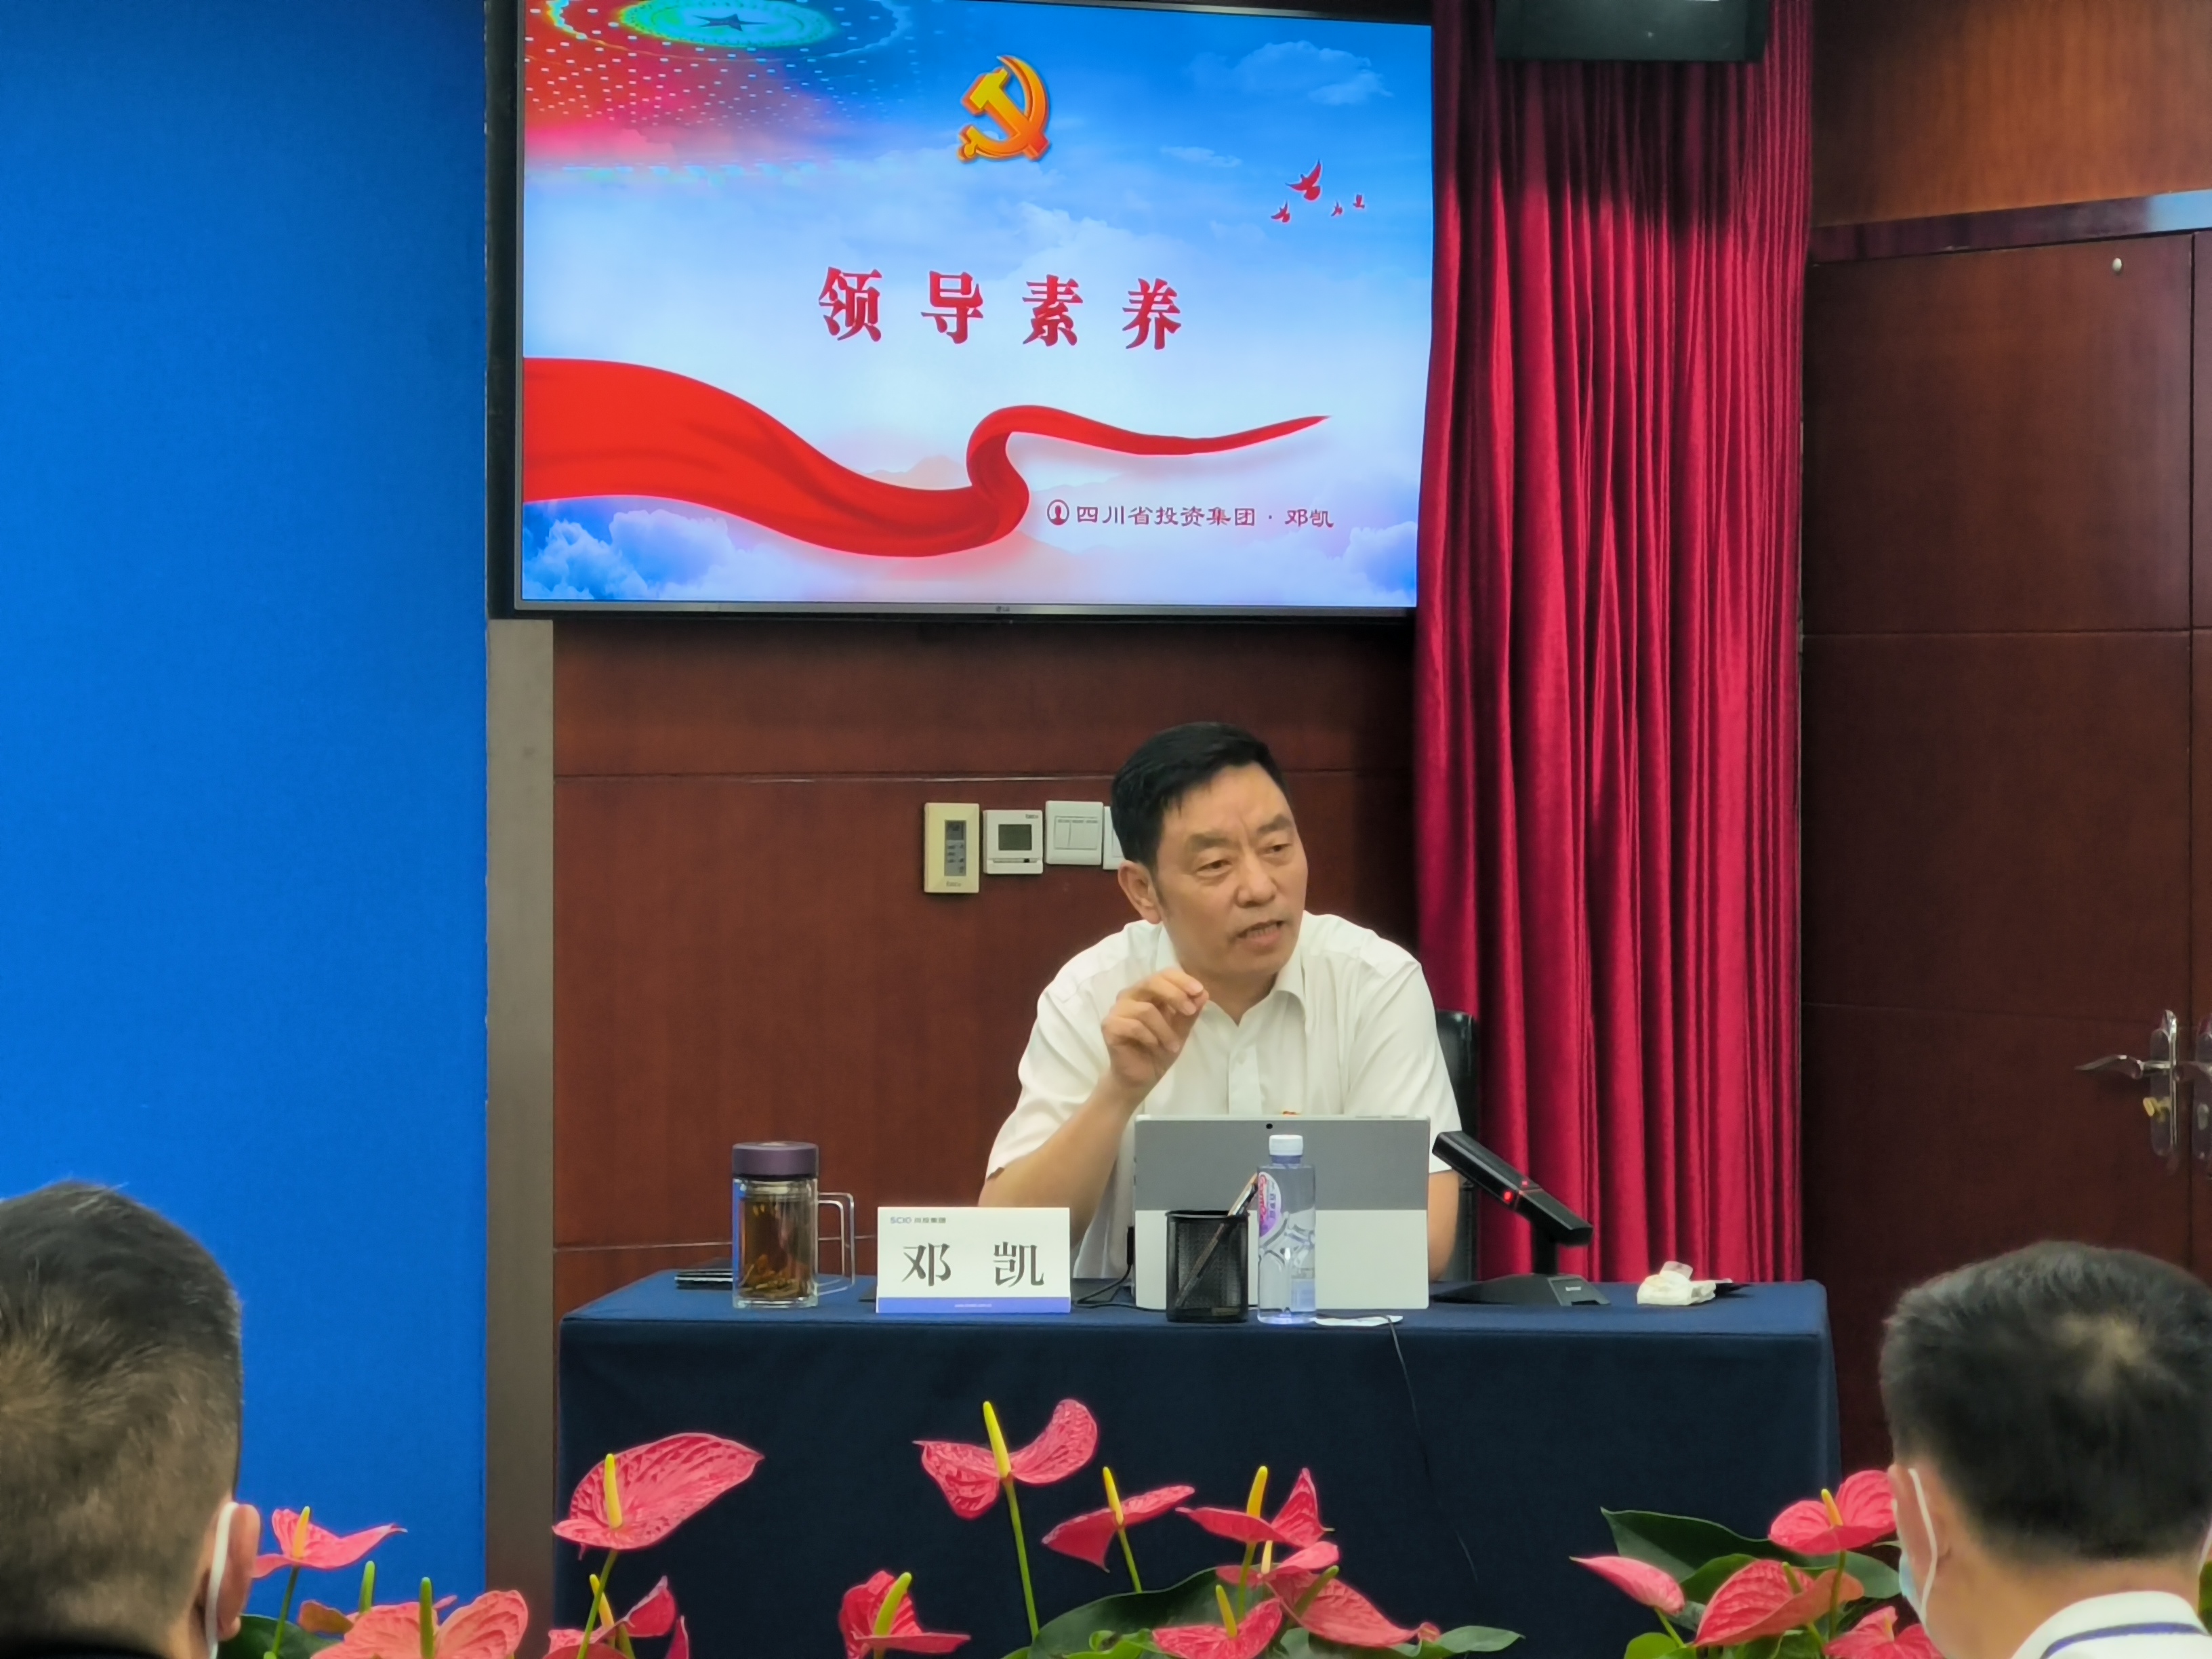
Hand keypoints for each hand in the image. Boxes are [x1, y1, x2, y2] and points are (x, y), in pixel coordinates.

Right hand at [1101, 970, 1208, 1101]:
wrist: (1141, 1077)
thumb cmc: (1159, 1050)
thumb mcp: (1181, 1030)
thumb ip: (1189, 1012)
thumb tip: (1203, 993)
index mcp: (1148, 992)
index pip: (1163, 974)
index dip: (1182, 980)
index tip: (1199, 991)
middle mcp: (1130, 995)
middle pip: (1152, 983)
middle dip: (1175, 996)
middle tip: (1190, 1012)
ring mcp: (1117, 1010)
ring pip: (1146, 1010)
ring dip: (1165, 1030)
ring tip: (1173, 1046)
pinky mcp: (1110, 1026)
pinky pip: (1134, 1026)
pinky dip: (1150, 1038)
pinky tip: (1155, 1047)